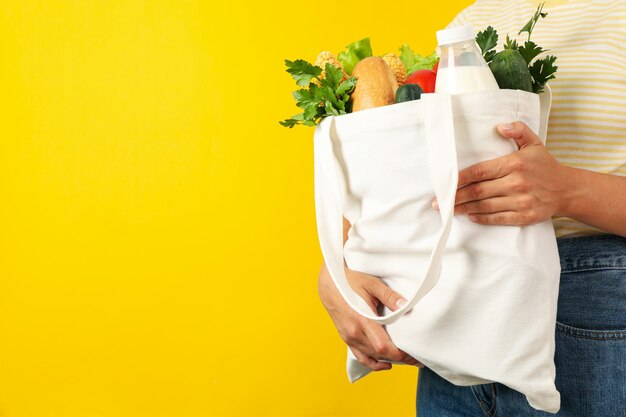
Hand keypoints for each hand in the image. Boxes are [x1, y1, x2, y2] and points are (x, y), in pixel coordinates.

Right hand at [318, 262, 422, 370]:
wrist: (328, 283)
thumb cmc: (349, 281)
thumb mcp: (371, 284)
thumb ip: (389, 296)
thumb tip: (406, 306)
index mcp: (361, 320)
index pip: (383, 347)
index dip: (400, 354)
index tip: (414, 355)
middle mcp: (354, 333)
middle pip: (380, 354)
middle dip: (399, 359)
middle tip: (416, 358)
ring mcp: (349, 337)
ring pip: (372, 357)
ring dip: (389, 360)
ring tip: (405, 360)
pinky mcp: (346, 338)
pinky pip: (361, 356)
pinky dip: (373, 363)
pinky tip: (385, 364)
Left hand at [435, 121, 569, 225]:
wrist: (568, 189)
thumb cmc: (545, 165)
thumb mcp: (534, 143)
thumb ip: (518, 130)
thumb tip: (500, 126)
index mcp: (514, 164)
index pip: (479, 171)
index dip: (459, 179)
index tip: (445, 184)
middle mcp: (516, 183)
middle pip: (478, 191)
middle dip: (455, 197)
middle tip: (438, 203)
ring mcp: (520, 201)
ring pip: (484, 206)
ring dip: (464, 209)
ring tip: (449, 210)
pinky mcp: (524, 216)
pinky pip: (497, 218)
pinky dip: (481, 218)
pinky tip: (469, 216)